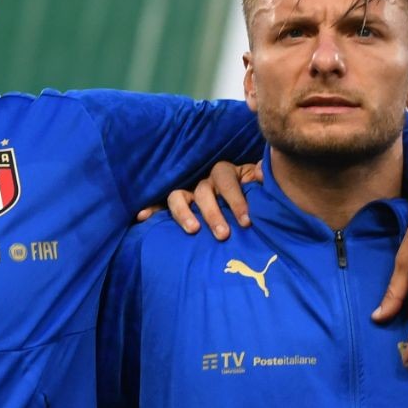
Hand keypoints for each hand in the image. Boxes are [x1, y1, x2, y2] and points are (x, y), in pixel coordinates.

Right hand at [141, 160, 259, 238]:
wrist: (244, 211)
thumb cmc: (252, 199)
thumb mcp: (259, 188)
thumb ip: (261, 180)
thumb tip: (264, 172)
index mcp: (224, 174)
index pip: (225, 179)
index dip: (235, 199)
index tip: (245, 222)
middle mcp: (204, 181)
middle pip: (203, 191)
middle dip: (213, 213)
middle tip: (223, 235)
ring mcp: (188, 194)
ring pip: (178, 197)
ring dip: (184, 213)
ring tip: (193, 230)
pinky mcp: (178, 207)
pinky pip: (159, 206)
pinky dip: (151, 210)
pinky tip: (142, 218)